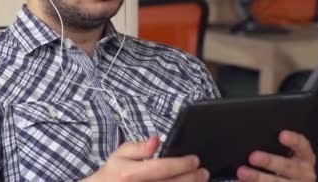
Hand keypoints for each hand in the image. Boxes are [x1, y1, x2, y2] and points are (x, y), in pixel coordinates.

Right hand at [83, 135, 208, 181]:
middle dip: (193, 177)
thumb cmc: (113, 174)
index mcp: (132, 174)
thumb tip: (156, 140)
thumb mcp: (120, 155)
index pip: (163, 168)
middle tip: (203, 171)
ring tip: (200, 180)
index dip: (182, 164)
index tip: (195, 160)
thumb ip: (139, 147)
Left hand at [236, 130, 315, 180]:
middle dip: (269, 161)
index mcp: (306, 158)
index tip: (282, 135)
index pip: (302, 146)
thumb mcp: (287, 153)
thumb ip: (274, 145)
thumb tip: (253, 136)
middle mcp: (304, 173)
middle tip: (253, 157)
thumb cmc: (287, 163)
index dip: (294, 141)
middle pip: (287, 167)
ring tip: (242, 172)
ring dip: (258, 178)